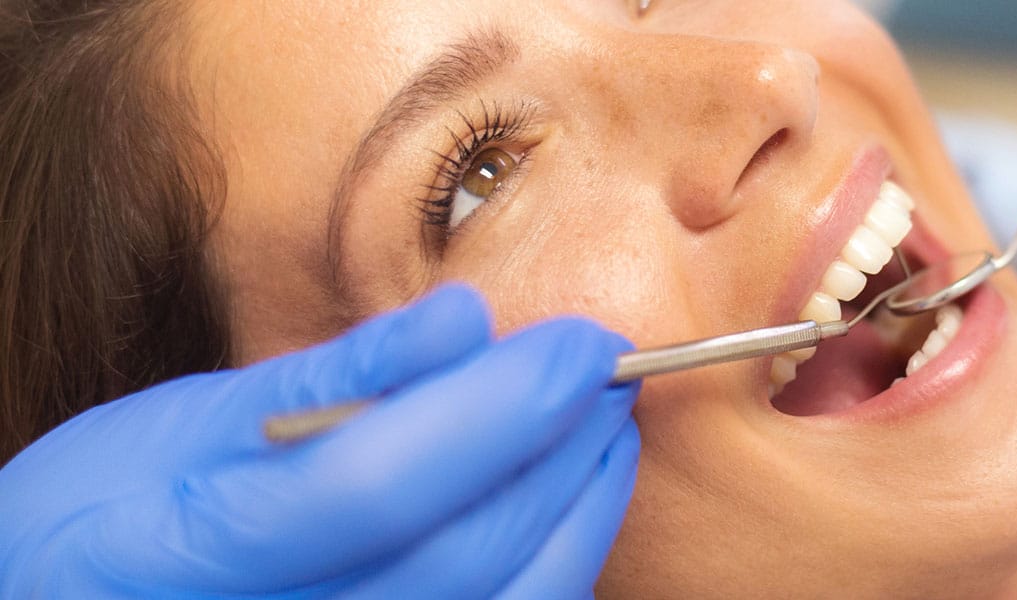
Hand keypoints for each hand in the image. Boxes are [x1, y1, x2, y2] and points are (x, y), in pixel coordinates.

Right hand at [0, 284, 639, 598]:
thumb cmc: (106, 512)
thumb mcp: (182, 423)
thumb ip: (331, 378)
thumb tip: (464, 320)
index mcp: (185, 558)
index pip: (376, 484)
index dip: (497, 409)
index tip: (579, 342)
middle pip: (459, 557)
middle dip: (558, 452)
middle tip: (608, 370)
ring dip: (581, 511)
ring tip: (604, 427)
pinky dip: (557, 567)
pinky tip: (570, 502)